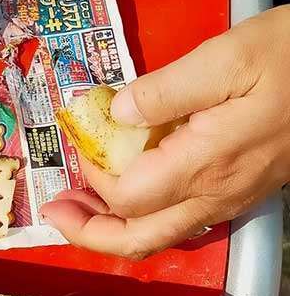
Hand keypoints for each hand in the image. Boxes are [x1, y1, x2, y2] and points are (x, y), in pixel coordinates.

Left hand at [41, 6, 289, 259]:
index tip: (79, 139)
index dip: (92, 179)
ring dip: (114, 226)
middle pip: (141, 239)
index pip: (129, 198)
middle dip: (90, 232)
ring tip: (78, 203)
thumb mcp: (227, 57)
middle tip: (53, 209)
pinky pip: (183, 217)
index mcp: (207, 164)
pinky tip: (127, 186)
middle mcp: (218, 193)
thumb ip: (165, 89)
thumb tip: (114, 114)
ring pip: (163, 234)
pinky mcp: (242, 187)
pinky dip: (145, 213)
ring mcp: (233, 195)